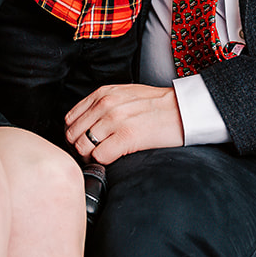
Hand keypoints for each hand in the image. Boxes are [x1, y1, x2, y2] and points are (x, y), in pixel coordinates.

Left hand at [65, 84, 183, 163]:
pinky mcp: (127, 137)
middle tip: (92, 154)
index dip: (75, 134)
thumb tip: (88, 123)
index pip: (70, 118)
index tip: (84, 142)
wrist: (184, 109)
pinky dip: (102, 162)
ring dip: (89, 157)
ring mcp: (115, 120)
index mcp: (103, 93)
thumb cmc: (158, 104)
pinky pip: (99, 156)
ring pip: (82, 146)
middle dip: (79, 148)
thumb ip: (104, 104)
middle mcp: (105, 104)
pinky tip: (113, 160)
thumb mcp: (125, 94)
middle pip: (73, 134)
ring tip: (102, 158)